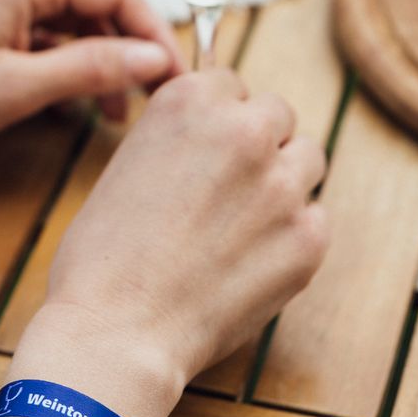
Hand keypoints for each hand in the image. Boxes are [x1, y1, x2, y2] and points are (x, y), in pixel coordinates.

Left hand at [0, 0, 183, 173]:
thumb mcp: (16, 88)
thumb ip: (90, 67)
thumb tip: (153, 59)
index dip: (153, 33)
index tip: (175, 80)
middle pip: (97, 3)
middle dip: (129, 50)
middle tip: (151, 100)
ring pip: (71, 22)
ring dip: (98, 63)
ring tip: (113, 114)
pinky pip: (41, 36)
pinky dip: (65, 66)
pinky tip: (73, 104)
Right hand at [0, 70, 327, 416]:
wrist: (117, 332)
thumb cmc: (102, 258)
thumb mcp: (126, 167)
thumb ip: (179, 140)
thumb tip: (212, 138)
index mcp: (190, 101)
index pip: (232, 84)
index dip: (219, 118)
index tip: (209, 147)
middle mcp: (244, 130)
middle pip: (277, 115)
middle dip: (258, 143)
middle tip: (230, 187)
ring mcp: (282, 184)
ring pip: (308, 159)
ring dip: (283, 181)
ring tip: (244, 223)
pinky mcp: (309, 239)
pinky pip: (316, 219)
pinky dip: (292, 236)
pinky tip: (251, 263)